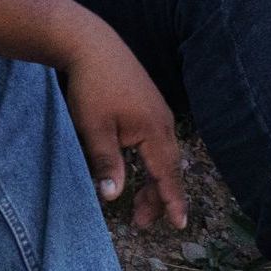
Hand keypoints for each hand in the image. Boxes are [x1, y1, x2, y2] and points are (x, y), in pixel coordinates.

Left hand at [55, 27, 184, 228]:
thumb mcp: (94, 130)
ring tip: (139, 202)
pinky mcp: (148, 104)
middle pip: (168, 167)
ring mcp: (158, 111)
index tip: (179, 225)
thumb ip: (107, 164)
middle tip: (141, 222)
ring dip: (154, 179)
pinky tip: (139, 166)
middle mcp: (163, 122)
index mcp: (154, 130)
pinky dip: (151, 161)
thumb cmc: (92, 87)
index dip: (172, 201)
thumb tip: (113, 197)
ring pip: (162, 155)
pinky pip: (156, 142)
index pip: (167, 174)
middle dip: (158, 196)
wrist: (91, 45)